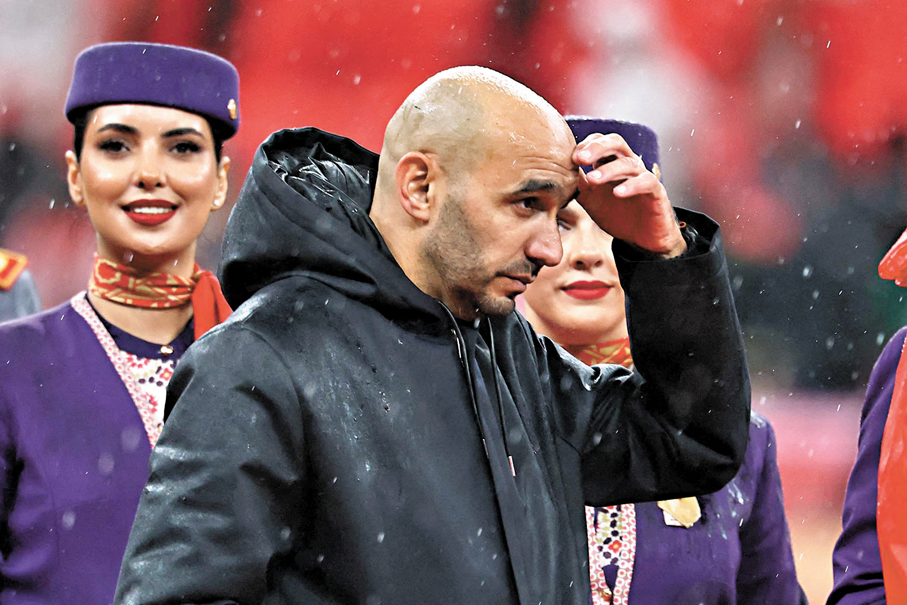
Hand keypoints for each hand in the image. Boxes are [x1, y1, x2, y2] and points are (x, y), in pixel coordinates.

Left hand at [573, 133, 685, 257]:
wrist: (640, 239)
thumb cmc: (615, 213)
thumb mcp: (590, 198)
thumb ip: (576, 183)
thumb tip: (555, 171)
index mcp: (610, 162)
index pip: (599, 141)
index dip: (585, 145)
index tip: (570, 157)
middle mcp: (627, 164)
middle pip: (615, 143)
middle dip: (596, 148)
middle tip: (579, 158)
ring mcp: (642, 176)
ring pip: (628, 163)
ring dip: (608, 170)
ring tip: (592, 179)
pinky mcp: (656, 191)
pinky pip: (646, 182)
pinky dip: (631, 186)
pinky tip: (617, 193)